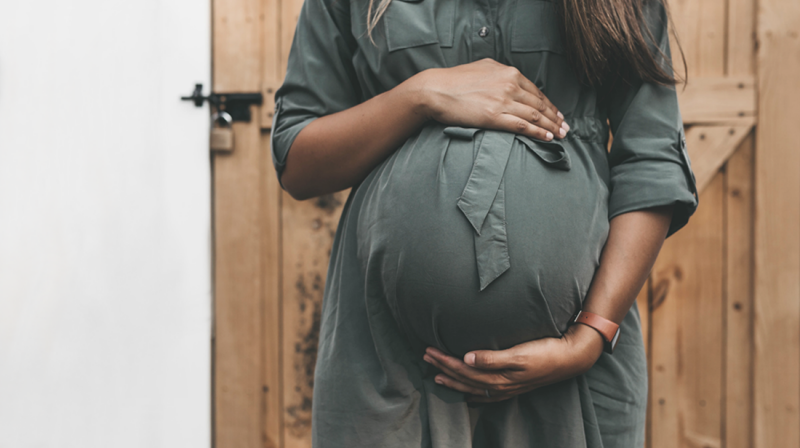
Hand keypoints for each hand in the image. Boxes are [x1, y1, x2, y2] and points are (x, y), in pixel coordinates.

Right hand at [413, 58, 569, 140]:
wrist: (435, 90)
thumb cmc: (455, 80)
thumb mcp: (482, 68)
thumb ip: (500, 74)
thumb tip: (510, 79)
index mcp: (508, 73)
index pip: (536, 91)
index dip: (549, 104)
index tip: (557, 114)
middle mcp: (509, 85)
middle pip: (539, 104)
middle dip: (555, 117)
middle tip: (566, 127)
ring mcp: (503, 101)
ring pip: (535, 115)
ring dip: (551, 126)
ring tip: (561, 135)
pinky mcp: (494, 116)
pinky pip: (522, 126)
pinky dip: (538, 132)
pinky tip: (547, 137)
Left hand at [422, 324, 604, 401]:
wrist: (570, 358)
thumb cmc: (545, 351)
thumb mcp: (519, 353)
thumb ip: (492, 357)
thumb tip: (467, 358)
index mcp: (499, 377)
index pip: (463, 370)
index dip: (444, 361)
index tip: (429, 350)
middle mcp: (500, 386)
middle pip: (464, 378)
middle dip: (443, 368)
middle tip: (426, 356)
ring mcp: (507, 388)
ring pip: (472, 387)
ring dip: (453, 380)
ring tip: (437, 374)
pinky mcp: (514, 386)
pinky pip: (487, 394)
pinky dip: (473, 393)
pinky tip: (468, 394)